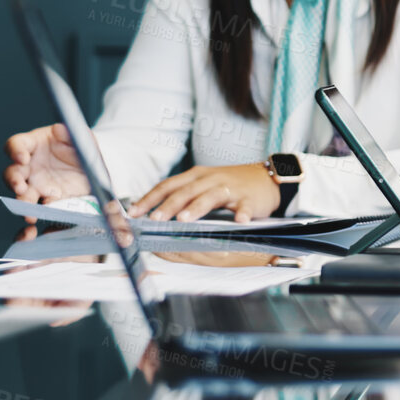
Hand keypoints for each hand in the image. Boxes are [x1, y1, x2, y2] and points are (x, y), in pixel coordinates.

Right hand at [4, 122, 88, 204]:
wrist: (95, 163)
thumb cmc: (80, 145)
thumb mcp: (79, 136)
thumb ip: (69, 133)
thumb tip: (59, 128)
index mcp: (32, 144)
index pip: (15, 145)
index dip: (15, 151)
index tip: (23, 158)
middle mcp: (29, 166)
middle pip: (12, 173)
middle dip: (14, 181)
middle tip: (20, 188)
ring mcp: (37, 183)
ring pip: (22, 194)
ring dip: (23, 202)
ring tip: (29, 212)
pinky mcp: (49, 197)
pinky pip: (43, 205)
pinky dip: (44, 210)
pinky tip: (49, 212)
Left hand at [130, 163, 280, 221]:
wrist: (266, 177)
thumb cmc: (230, 184)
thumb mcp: (204, 184)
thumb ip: (183, 195)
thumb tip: (154, 214)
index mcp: (195, 176)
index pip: (167, 186)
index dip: (149, 199)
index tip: (133, 212)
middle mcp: (210, 179)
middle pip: (185, 192)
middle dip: (168, 206)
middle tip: (154, 220)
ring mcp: (230, 188)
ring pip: (210, 197)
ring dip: (196, 208)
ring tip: (184, 220)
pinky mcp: (249, 198)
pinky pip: (245, 206)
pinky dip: (242, 213)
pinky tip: (239, 222)